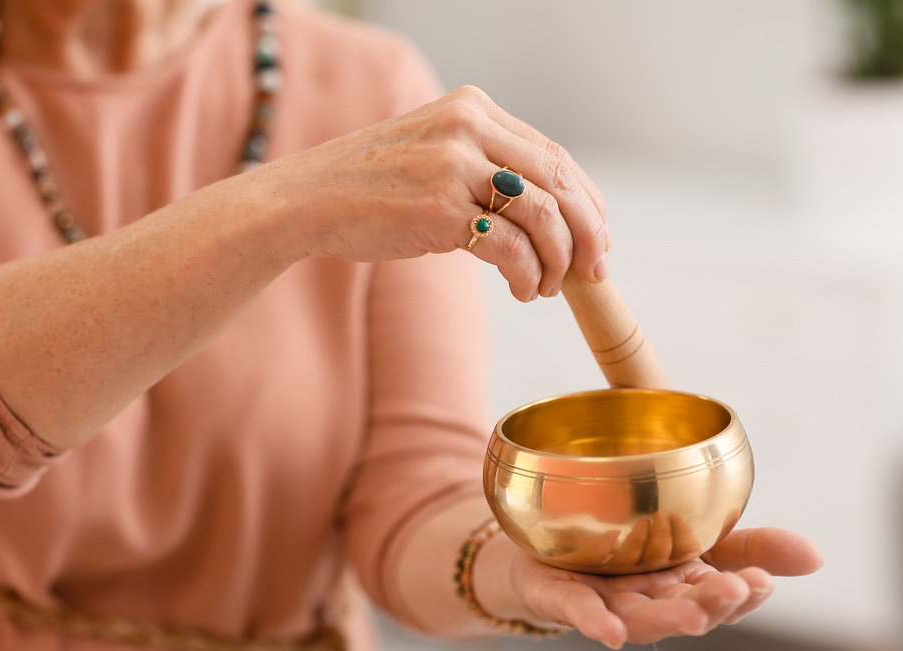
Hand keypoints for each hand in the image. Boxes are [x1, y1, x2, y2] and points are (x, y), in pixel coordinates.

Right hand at [266, 86, 609, 301]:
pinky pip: (510, 247)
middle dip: (588, 232)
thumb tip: (547, 211)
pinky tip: (522, 290)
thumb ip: (484, 164)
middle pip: (560, 180)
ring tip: (546, 287)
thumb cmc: (367, 187)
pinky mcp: (439, 210)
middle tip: (596, 270)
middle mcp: (468, 128)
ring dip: (558, 261)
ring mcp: (453, 167)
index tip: (597, 233)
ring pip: (543, 216)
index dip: (586, 198)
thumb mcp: (432, 154)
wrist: (305, 200)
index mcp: (471, 108)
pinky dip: (528, 275)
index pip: (552, 153)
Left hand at [501, 527, 822, 648]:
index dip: (746, 592)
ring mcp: (607, 604)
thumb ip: (752, 546)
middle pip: (686, 609)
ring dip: (668, 619)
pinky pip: (579, 612)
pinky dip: (594, 622)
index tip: (764, 580)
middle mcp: (650, 603)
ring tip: (693, 615)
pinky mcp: (564, 599)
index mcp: (686, 588)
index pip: (725, 597)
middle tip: (737, 590)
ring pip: (641, 617)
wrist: (545, 549)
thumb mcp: (697, 536)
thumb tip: (816, 557)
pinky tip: (610, 631)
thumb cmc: (628, 549)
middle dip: (713, 603)